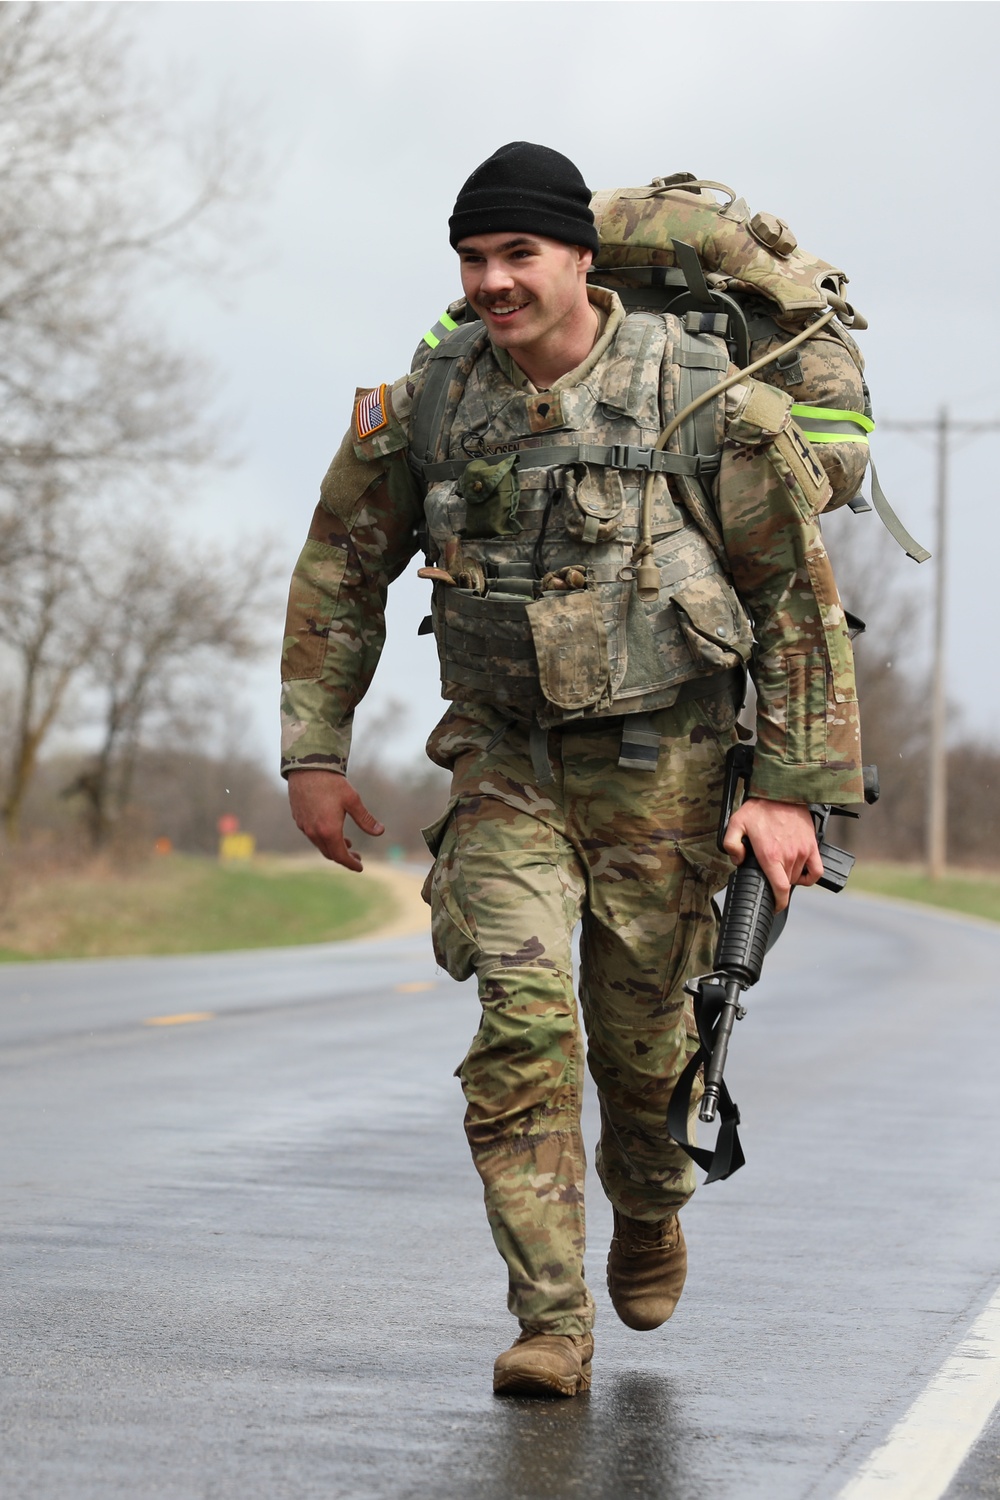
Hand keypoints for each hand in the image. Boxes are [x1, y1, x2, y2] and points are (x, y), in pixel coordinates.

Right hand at [287, 769, 383, 871]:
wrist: (307, 767)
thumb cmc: (331, 782)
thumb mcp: (353, 800)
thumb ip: (365, 819)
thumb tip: (380, 832)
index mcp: (329, 830)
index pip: (341, 856)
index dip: (351, 863)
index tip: (360, 867)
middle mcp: (314, 832)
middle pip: (330, 853)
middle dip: (344, 857)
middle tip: (357, 857)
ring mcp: (304, 827)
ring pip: (320, 845)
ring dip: (333, 847)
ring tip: (347, 844)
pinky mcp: (299, 819)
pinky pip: (312, 836)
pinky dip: (323, 839)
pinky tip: (330, 831)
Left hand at [722, 797, 822, 912]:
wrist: (782, 792)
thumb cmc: (759, 807)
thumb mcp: (735, 823)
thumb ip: (731, 844)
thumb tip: (738, 860)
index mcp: (770, 856)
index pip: (780, 890)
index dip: (778, 903)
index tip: (774, 906)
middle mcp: (789, 857)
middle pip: (786, 883)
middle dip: (777, 883)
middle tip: (768, 872)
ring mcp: (803, 852)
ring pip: (798, 877)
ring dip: (789, 877)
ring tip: (780, 867)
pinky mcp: (812, 846)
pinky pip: (817, 870)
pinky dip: (810, 876)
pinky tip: (800, 872)